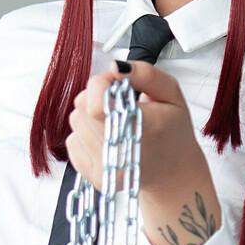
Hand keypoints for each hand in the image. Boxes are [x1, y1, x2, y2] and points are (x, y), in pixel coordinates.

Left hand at [67, 63, 223, 244]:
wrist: (172, 174)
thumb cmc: (172, 131)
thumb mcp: (172, 94)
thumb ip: (146, 74)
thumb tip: (116, 67)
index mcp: (147, 129)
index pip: (98, 103)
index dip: (101, 85)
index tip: (116, 84)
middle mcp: (124, 153)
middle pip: (83, 107)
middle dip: (97, 97)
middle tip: (120, 105)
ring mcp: (107, 169)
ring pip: (76, 122)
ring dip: (90, 116)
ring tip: (115, 122)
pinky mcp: (95, 177)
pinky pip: (72, 142)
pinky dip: (86, 135)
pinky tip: (107, 139)